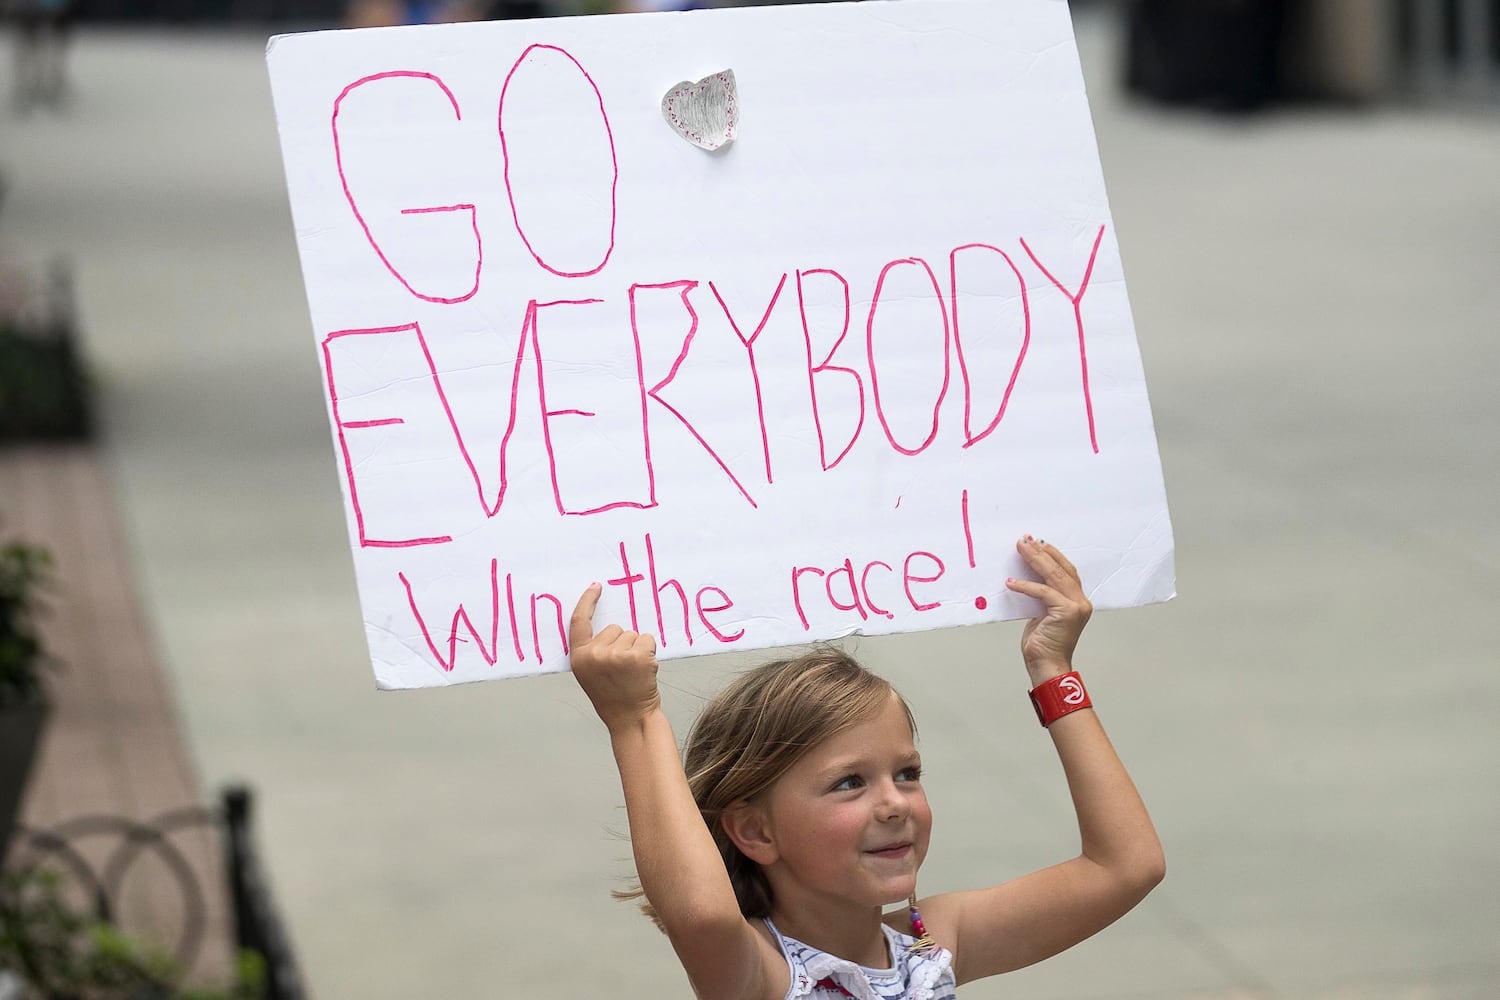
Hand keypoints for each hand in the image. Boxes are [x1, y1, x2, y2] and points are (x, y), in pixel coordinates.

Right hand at [569, 583, 661, 732]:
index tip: (596, 586)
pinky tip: (644, 671)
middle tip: (622, 669)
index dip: (587, 601)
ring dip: (637, 649)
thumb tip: (609, 626)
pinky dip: (650, 652)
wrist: (630, 718)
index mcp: (580, 657)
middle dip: (622, 643)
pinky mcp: (637, 656)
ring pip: (633, 634)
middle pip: (615, 628)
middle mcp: (595, 654)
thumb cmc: (613, 696)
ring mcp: (616, 654)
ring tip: (632, 672)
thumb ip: (593, 651)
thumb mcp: (591, 674)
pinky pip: (647, 639)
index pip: (579, 622)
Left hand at [1004, 536, 1091, 681]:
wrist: (1047, 666)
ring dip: (1035, 560)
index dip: (1052, 555)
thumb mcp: (1042, 614)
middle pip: (1061, 569)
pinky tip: (1011, 582)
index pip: (1066, 570)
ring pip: (1054, 576)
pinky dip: (1025, 586)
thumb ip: (1042, 597)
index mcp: (1077, 601)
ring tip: (1020, 549)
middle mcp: (1081, 601)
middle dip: (1042, 552)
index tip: (1036, 543)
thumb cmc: (1043, 644)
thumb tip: (1027, 578)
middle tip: (1025, 540)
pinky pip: (1042, 592)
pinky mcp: (1066, 612)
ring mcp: (1076, 606)